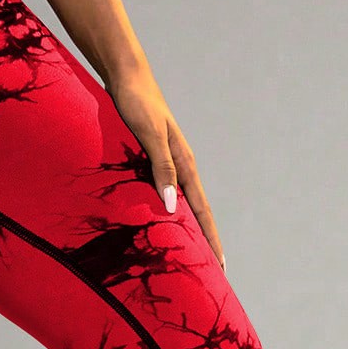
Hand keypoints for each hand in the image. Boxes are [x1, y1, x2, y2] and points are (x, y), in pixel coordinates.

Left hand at [108, 65, 225, 272]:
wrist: (127, 77)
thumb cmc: (136, 103)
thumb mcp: (149, 135)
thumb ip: (161, 168)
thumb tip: (173, 206)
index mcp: (184, 164)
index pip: (202, 210)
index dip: (211, 239)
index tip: (221, 266)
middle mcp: (180, 166)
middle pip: (197, 211)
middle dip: (205, 241)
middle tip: (212, 271)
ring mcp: (167, 163)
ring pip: (182, 203)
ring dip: (188, 228)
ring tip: (191, 254)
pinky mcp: (152, 158)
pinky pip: (164, 192)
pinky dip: (169, 211)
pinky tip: (163, 221)